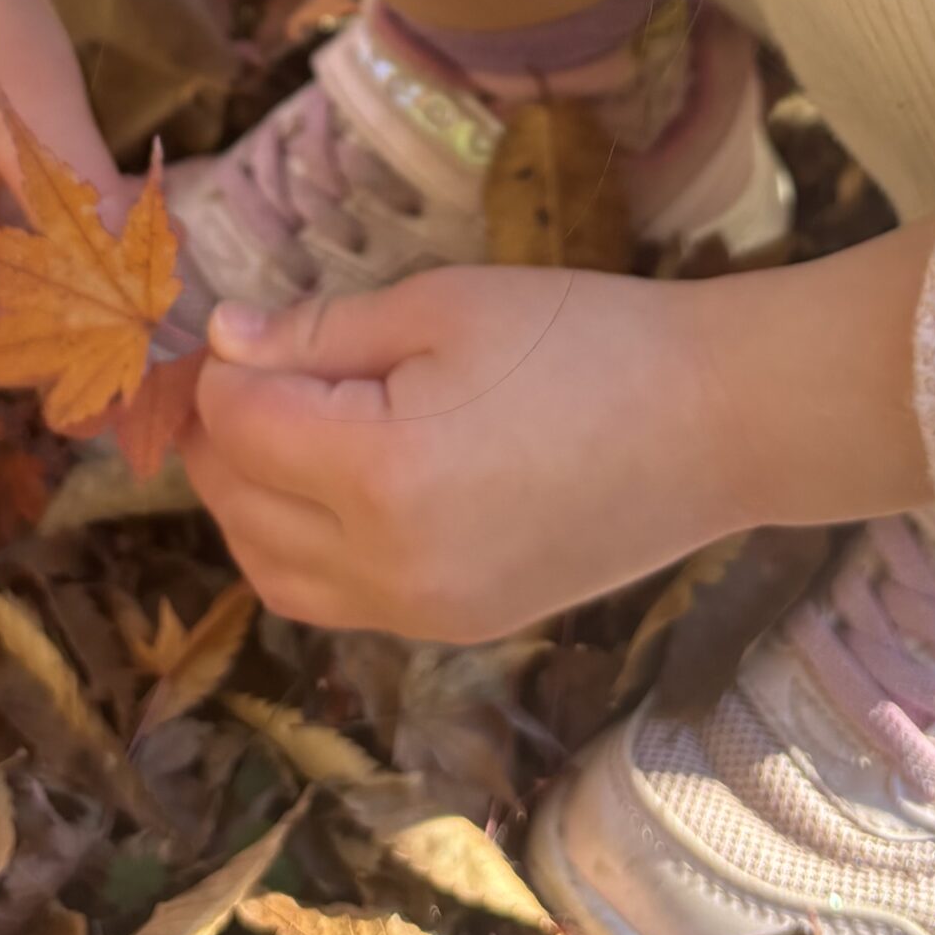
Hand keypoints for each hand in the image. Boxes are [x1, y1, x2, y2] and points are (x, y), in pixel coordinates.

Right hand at [0, 0, 123, 363]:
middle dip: (60, 327)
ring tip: (153, 280)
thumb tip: (149, 303)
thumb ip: (84, 210)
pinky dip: (52, 266)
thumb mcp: (37, 113)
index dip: (35, 349)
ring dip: (65, 298)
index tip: (127, 340)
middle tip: (156, 316)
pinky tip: (122, 251)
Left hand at [181, 226, 934, 642]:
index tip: (231, 331)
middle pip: (237, 508)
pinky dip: (301, 552)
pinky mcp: (458, 629)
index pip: (237, 428)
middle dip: (219, 438)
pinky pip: (334, 604)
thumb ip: (321, 332)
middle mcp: (389, 565)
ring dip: (246, 505)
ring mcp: (424, 612)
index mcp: (381, 473)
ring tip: (273, 432)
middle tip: (241, 371)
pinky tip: (326, 490)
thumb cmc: (587, 340)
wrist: (714, 424)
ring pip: (271, 574)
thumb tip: (223, 343)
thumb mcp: (445, 305)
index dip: (219, 372)